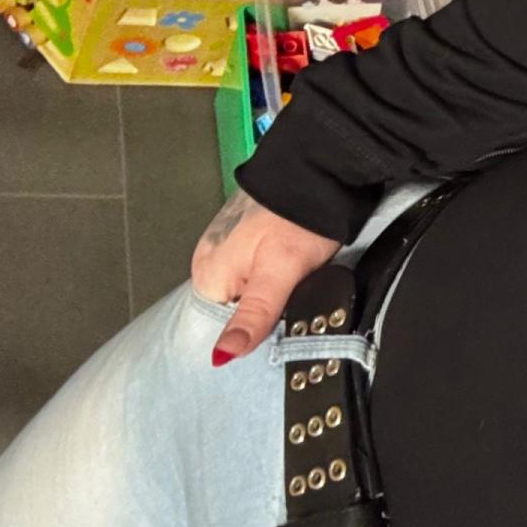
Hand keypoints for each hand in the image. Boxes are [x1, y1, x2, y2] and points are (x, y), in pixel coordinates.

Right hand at [192, 189, 341, 363]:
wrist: (319, 172)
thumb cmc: (300, 218)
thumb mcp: (279, 273)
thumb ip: (253, 314)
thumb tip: (223, 354)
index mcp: (208, 275)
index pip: (221, 327)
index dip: (251, 334)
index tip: (278, 331)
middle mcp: (210, 262)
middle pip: (233, 310)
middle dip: (262, 315)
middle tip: (291, 304)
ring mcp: (226, 248)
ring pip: (246, 291)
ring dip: (269, 296)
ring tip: (293, 286)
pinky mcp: (246, 238)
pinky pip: (255, 271)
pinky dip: (273, 276)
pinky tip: (290, 271)